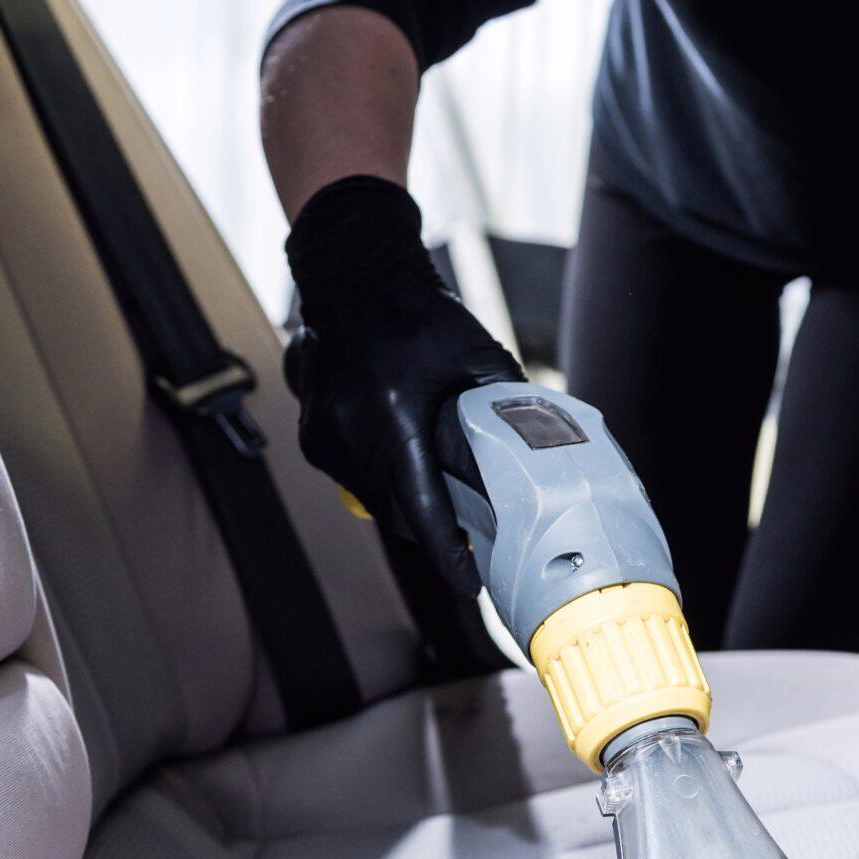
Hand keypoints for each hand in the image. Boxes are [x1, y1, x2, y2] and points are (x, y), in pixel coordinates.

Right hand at [284, 175, 519, 590]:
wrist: (351, 276)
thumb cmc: (417, 312)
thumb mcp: (477, 354)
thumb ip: (505, 406)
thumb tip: (545, 451)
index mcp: (393, 415)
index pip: (422, 507)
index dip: (447, 553)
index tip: (470, 583)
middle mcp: (350, 432)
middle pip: (398, 514)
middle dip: (435, 533)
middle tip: (473, 543)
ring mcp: (324, 438)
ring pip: (376, 500)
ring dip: (410, 505)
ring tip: (445, 501)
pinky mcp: (313, 438)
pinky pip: (356, 480)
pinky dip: (385, 480)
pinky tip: (407, 462)